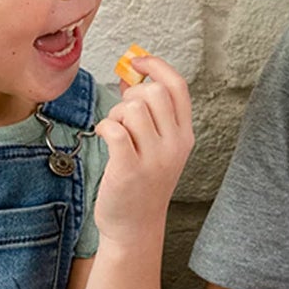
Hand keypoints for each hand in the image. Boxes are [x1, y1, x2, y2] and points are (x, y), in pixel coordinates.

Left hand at [93, 51, 193, 243]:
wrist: (135, 227)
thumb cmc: (141, 183)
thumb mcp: (155, 146)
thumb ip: (147, 111)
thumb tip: (129, 75)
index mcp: (184, 135)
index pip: (177, 86)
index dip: (155, 65)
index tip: (136, 61)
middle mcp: (174, 145)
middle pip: (153, 91)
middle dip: (130, 94)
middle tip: (122, 114)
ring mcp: (154, 158)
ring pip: (131, 108)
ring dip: (115, 114)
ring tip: (114, 132)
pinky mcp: (129, 169)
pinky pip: (114, 128)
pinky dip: (104, 127)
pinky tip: (104, 138)